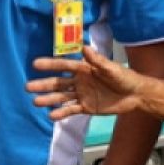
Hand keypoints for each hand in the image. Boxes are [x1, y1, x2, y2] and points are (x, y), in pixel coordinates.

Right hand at [27, 45, 143, 119]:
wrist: (135, 95)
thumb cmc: (124, 77)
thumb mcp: (112, 68)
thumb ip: (98, 60)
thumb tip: (84, 48)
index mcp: (84, 69)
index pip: (63, 66)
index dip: (50, 65)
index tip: (35, 64)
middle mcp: (79, 81)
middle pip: (58, 83)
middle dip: (43, 84)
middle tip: (27, 87)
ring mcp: (82, 94)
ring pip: (61, 97)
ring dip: (48, 99)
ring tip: (35, 102)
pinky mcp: (86, 107)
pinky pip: (71, 110)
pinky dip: (62, 113)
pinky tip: (51, 116)